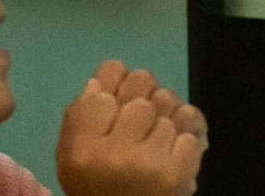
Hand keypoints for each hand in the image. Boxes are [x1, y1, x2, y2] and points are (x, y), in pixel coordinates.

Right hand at [57, 61, 205, 195]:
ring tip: (157, 141)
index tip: (119, 102)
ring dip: (167, 116)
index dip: (117, 84)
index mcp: (81, 148)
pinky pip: (191, 125)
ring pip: (168, 102)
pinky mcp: (177, 172)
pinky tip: (173, 153)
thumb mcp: (73, 158)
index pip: (106, 79)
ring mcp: (147, 163)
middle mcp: (111, 153)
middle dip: (145, 95)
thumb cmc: (99, 187)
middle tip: (142, 120)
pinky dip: (186, 136)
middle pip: (141, 82)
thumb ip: (80, 119)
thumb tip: (98, 82)